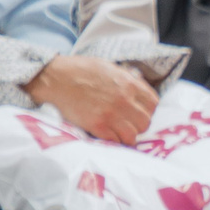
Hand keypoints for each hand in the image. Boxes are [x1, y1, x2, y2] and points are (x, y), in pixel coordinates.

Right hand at [24, 56, 157, 144]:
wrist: (56, 78)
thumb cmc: (81, 70)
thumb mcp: (109, 67)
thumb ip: (127, 78)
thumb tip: (138, 85)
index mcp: (129, 84)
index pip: (153, 103)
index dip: (147, 109)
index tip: (140, 111)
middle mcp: (124, 100)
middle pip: (145, 122)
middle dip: (139, 124)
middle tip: (129, 123)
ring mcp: (111, 115)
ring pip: (133, 136)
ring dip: (127, 135)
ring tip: (119, 132)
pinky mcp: (97, 126)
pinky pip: (115, 141)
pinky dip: (113, 141)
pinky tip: (108, 135)